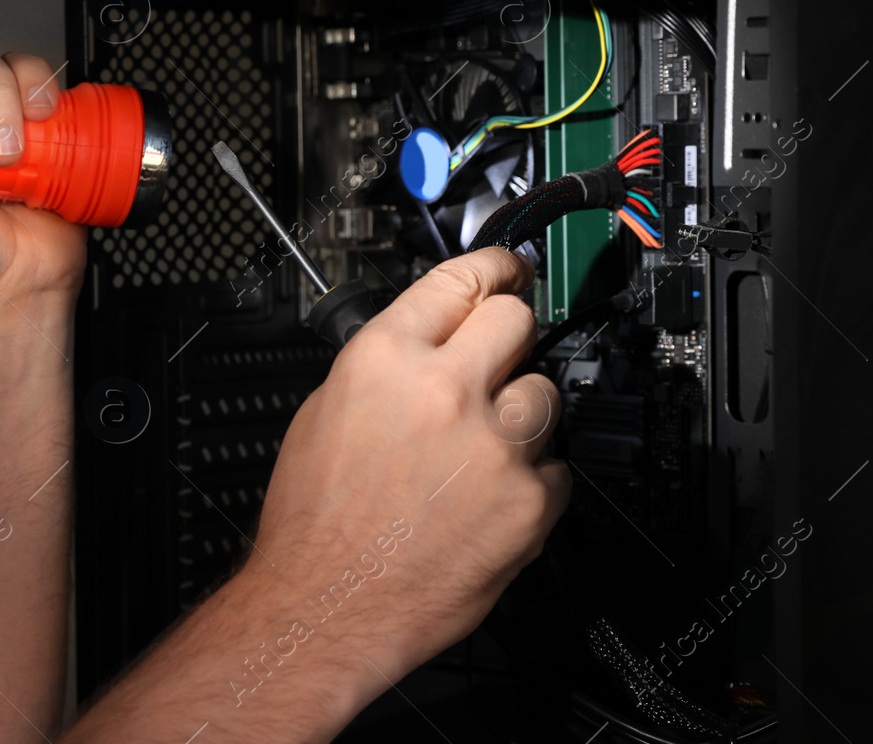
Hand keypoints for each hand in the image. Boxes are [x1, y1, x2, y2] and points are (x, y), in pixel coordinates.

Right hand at [245, 247, 568, 677]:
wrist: (325, 607)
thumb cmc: (314, 523)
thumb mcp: (326, 410)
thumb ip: (390, 364)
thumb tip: (434, 339)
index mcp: (385, 358)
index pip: (461, 280)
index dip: (495, 266)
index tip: (512, 267)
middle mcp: (444, 391)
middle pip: (518, 321)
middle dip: (512, 336)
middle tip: (501, 361)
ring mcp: (494, 446)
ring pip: (546, 393)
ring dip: (523, 414)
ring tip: (481, 452)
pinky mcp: (529, 501)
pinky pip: (558, 466)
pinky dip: (532, 479)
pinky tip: (489, 498)